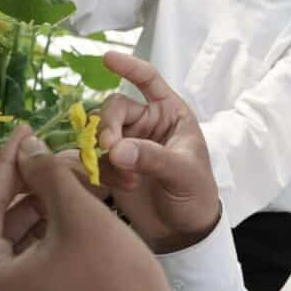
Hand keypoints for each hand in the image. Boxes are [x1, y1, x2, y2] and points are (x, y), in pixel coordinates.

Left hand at [0, 125, 177, 290]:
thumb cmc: (115, 285)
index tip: (23, 128)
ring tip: (59, 183)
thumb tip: (25, 147)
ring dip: (28, 214)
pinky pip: (7, 274)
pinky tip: (57, 216)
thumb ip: (46, 174)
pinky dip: (30, 244)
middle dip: (18, 189)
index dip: (7, 162)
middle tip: (41, 153)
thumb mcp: (81, 218)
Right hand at [97, 51, 221, 252]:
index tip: (108, 58)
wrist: (184, 232)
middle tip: (110, 147)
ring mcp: (127, 144)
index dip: (129, 67)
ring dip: (105, 152)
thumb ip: (152, 157)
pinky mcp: (113, 167)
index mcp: (170, 113)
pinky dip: (102, 170)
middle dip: (108, 125)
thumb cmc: (195, 193)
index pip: (148, 80)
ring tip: (127, 178)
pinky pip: (95, 158)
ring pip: (100, 132)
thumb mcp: (183, 172)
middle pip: (114, 108)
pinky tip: (122, 187)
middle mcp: (146, 124)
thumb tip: (116, 148)